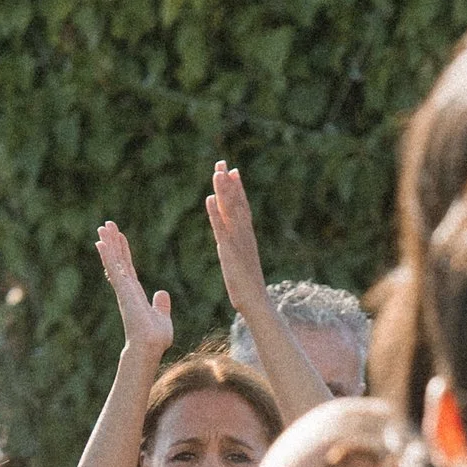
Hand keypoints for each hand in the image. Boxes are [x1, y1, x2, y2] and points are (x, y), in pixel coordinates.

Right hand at [95, 222, 173, 363]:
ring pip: (114, 261)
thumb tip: (162, 294)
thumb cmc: (155, 339)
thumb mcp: (162, 318)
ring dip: (108, 243)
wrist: (149, 347)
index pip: (128, 267)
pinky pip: (114, 269)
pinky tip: (100, 242)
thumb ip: (160, 305)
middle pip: (118, 260)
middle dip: (113, 242)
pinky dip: (107, 255)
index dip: (123, 251)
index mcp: (135, 293)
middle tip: (106, 224)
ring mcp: (123, 289)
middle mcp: (127, 289)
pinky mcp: (123, 290)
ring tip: (102, 227)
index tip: (119, 236)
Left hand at [205, 162, 269, 327]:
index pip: (243, 207)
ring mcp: (238, 242)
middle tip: (222, 162)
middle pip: (237, 204)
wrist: (256, 303)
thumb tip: (234, 244)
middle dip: (229, 183)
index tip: (233, 171)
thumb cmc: (249, 287)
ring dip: (224, 191)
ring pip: (230, 211)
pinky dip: (216, 213)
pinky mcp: (229, 252)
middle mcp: (244, 235)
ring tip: (217, 172)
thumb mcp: (242, 263)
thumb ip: (239, 250)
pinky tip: (209, 199)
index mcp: (247, 237)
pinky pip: (221, 228)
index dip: (238, 189)